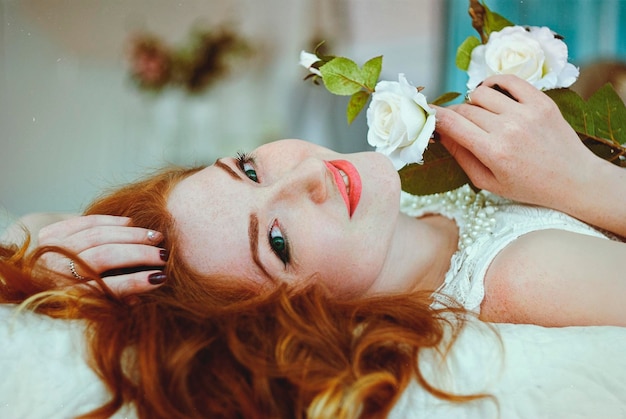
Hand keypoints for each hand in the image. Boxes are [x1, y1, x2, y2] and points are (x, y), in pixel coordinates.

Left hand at [36, 215, 167, 295]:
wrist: (31, 281)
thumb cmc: (70, 297)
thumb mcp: (90, 309)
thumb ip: (113, 302)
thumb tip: (138, 299)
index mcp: (66, 298)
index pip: (106, 289)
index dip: (135, 282)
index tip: (161, 278)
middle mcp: (55, 273)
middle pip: (104, 257)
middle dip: (138, 254)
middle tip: (164, 254)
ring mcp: (51, 250)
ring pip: (98, 236)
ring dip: (131, 235)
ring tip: (155, 237)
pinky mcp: (49, 234)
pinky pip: (85, 222)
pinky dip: (111, 221)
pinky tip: (130, 223)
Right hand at [434, 74, 596, 209]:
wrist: (574, 179)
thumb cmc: (528, 186)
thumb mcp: (488, 181)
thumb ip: (461, 156)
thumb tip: (440, 133)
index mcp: (493, 152)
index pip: (451, 123)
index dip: (434, 117)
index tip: (427, 116)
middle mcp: (508, 128)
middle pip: (464, 109)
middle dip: (454, 116)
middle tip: (456, 126)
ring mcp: (526, 112)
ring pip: (481, 94)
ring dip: (473, 103)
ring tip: (480, 116)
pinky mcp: (541, 101)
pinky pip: (508, 80)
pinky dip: (493, 83)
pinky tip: (491, 93)